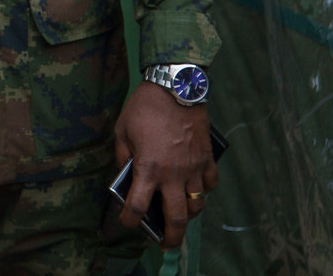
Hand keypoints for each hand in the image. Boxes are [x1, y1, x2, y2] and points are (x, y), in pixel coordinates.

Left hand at [114, 82, 217, 248]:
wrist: (176, 88)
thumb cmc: (144, 108)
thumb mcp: (122, 131)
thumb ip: (123, 156)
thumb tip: (126, 174)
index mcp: (148, 168)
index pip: (138, 206)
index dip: (130, 221)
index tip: (128, 224)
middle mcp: (173, 175)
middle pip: (176, 218)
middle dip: (170, 237)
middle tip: (165, 244)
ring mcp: (194, 168)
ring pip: (196, 205)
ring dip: (187, 214)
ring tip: (179, 216)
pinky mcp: (207, 159)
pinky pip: (210, 184)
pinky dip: (204, 190)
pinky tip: (196, 188)